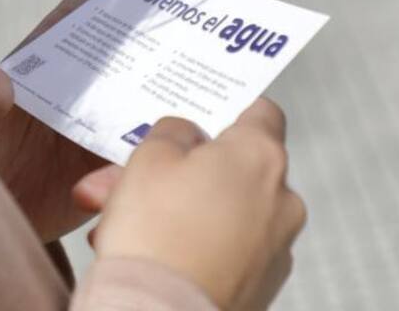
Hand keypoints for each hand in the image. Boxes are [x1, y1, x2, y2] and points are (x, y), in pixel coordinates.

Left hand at [0, 0, 236, 240]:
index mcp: (63, 43)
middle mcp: (99, 67)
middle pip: (153, 16)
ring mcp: (120, 104)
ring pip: (172, 67)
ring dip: (205, 48)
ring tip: (241, 32)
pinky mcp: (132, 146)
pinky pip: (174, 125)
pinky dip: (203, 113)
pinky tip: (236, 106)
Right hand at [81, 101, 305, 310]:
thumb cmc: (156, 233)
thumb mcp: (149, 157)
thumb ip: (173, 132)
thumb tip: (187, 136)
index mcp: (260, 155)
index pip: (260, 111)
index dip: (226, 111)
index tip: (199, 119)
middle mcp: (282, 199)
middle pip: (228, 168)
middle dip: (175, 171)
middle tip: (124, 179)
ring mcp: (275, 248)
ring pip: (220, 211)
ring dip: (175, 210)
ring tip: (117, 223)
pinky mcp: (261, 287)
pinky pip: (224, 251)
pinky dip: (191, 247)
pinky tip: (147, 254)